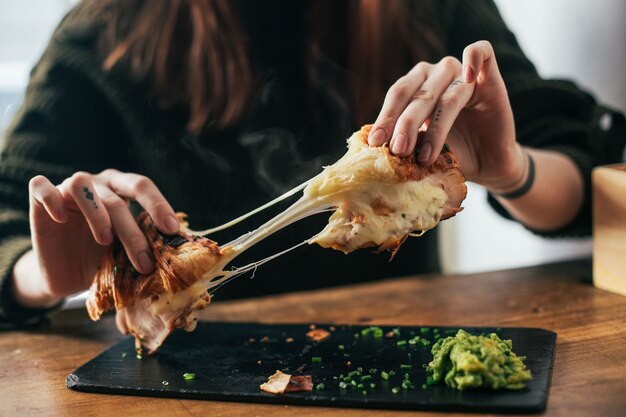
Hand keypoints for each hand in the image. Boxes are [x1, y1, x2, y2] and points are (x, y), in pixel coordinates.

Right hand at [12, 169, 178, 307]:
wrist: (66, 274)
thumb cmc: (102, 258)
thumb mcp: (126, 254)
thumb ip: (144, 246)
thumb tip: (176, 256)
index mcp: (121, 190)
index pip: (142, 186)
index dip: (158, 205)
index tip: (172, 230)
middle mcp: (97, 184)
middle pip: (116, 196)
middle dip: (133, 232)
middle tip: (144, 261)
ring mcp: (67, 189)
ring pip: (81, 184)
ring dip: (97, 214)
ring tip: (104, 240)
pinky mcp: (39, 200)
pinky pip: (40, 186)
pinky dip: (51, 199)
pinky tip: (60, 218)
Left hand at [368, 40, 524, 191]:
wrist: (487, 163)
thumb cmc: (451, 153)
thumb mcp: (422, 150)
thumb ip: (405, 144)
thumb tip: (377, 148)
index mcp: (415, 85)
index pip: (397, 95)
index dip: (386, 118)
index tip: (375, 143)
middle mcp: (436, 75)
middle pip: (417, 95)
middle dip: (405, 125)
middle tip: (398, 150)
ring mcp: (462, 72)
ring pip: (445, 93)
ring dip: (435, 127)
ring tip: (425, 156)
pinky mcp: (489, 75)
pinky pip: (482, 52)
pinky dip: (473, 59)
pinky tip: (467, 79)